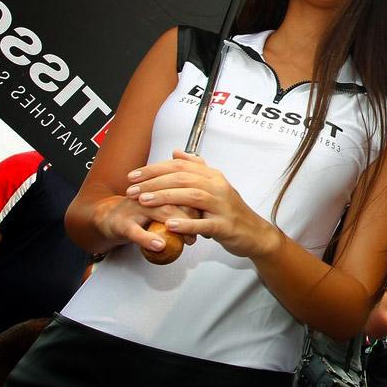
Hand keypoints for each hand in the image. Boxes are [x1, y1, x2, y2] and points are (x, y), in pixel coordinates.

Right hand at [91, 193, 196, 252]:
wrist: (106, 217)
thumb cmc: (137, 211)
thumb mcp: (159, 202)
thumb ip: (180, 200)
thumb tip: (205, 207)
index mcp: (156, 187)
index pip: (182, 188)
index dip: (198, 201)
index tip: (210, 214)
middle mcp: (147, 195)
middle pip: (174, 199)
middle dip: (192, 215)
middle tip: (203, 229)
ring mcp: (134, 209)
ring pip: (158, 212)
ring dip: (177, 226)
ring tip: (189, 240)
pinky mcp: (121, 225)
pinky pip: (135, 232)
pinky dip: (148, 239)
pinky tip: (160, 245)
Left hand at [126, 150, 282, 257]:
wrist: (255, 233)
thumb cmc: (230, 211)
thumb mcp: (215, 186)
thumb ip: (196, 169)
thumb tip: (176, 152)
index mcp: (213, 176)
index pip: (180, 165)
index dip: (154, 169)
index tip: (133, 176)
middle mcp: (219, 187)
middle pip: (183, 178)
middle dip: (154, 182)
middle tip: (131, 190)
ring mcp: (223, 206)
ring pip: (192, 196)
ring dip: (165, 197)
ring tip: (144, 201)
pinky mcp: (226, 226)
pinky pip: (205, 223)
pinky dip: (187, 224)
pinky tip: (169, 225)